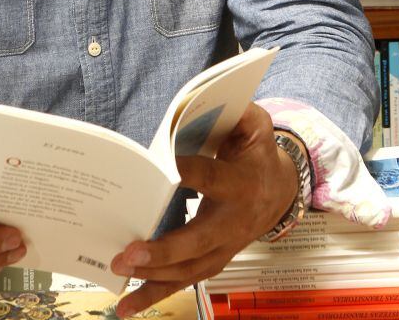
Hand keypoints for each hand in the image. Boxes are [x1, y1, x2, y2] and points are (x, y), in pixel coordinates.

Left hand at [110, 104, 299, 316]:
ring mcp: (224, 246)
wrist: (279, 190)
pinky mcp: (213, 260)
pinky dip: (155, 296)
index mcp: (239, 182)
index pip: (209, 177)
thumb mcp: (255, 125)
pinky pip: (184, 282)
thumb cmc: (255, 152)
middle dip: (163, 251)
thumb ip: (239, 113)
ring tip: (119, 275)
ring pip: (189, 270)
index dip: (186, 172)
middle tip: (127, 252)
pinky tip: (126, 307)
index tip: (160, 169)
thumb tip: (216, 99)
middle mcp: (232, 221)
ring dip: (153, 277)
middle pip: (198, 241)